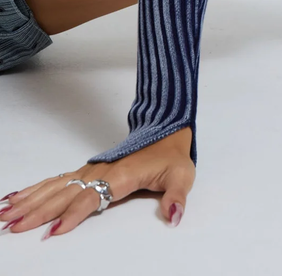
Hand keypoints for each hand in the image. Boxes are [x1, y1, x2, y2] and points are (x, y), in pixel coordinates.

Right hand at [0, 126, 194, 237]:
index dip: (73, 214)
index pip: (92, 197)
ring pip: (55, 186)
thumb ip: (177, 196)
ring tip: (5, 214)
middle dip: (38, 211)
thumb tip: (175, 216)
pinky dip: (36, 188)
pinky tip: (16, 197)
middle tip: (13, 227)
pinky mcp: (87, 171)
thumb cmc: (172, 156)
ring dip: (30, 200)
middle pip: (64, 193)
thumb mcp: (182, 175)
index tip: (53, 232)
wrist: (166, 131)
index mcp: (120, 175)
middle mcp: (100, 171)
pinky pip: (57, 180)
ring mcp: (91, 170)